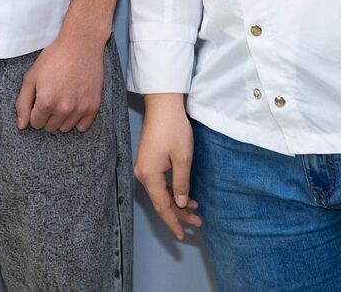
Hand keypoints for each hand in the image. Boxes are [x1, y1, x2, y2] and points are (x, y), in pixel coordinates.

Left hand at [15, 33, 104, 132]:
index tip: (41, 98)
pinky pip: (82, 127)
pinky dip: (77, 120)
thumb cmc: (55, 58)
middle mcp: (64, 109)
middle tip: (53, 95)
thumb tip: (22, 126)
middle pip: (50, 127)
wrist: (81, 44)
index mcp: (46, 102)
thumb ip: (23, 103)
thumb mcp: (31, 76)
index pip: (35, 123)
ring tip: (64, 98)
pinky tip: (75, 104)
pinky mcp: (93, 107)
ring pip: (65, 128)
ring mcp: (80, 109)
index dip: (36, 110)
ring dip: (62, 118)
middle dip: (48, 115)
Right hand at [134, 95, 200, 239]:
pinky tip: (185, 196)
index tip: (183, 235)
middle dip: (179, 215)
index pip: (162, 207)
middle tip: (197, 223)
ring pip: (161, 193)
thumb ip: (181, 184)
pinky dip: (172, 192)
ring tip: (195, 211)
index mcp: (149, 176)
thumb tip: (180, 204)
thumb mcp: (183, 159)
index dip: (173, 222)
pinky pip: (160, 184)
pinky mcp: (149, 161)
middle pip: (161, 202)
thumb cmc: (174, 129)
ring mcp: (144, 168)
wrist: (163, 105)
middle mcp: (143, 174)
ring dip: (177, 203)